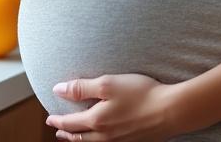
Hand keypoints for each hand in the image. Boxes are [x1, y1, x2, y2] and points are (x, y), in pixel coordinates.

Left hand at [46, 73, 186, 140]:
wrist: (171, 111)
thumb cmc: (141, 94)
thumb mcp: (107, 84)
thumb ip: (81, 88)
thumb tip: (58, 90)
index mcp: (97, 121)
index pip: (70, 123)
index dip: (58, 120)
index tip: (49, 118)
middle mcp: (106, 136)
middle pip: (80, 137)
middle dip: (67, 134)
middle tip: (58, 131)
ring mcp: (120, 141)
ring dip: (81, 140)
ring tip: (75, 137)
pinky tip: (101, 138)